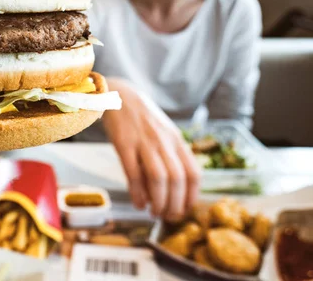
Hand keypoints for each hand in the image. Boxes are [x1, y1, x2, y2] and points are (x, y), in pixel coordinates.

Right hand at [102, 78, 200, 219]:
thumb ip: (171, 155)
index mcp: (176, 140)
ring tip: (153, 212)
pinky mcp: (124, 143)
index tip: (185, 210)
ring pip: (158, 178)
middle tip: (168, 217)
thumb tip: (174, 188)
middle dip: (175, 205)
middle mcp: (164, 141)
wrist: (118, 95)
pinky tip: (138, 203)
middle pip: (177, 179)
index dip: (192, 197)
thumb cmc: (142, 118)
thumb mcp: (164, 132)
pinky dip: (137, 192)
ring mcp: (144, 142)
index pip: (194, 173)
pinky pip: (133, 172)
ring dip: (158, 201)